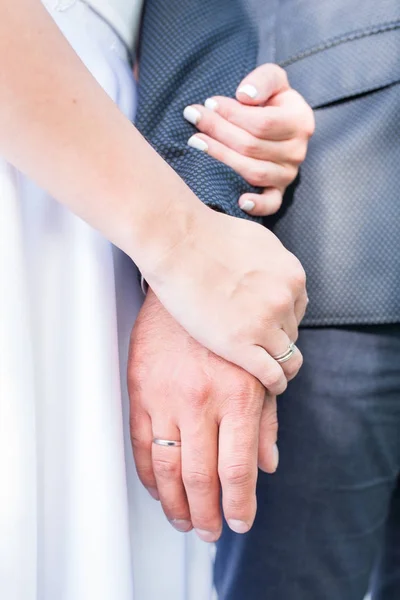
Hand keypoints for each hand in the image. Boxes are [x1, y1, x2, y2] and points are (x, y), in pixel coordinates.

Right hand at [128, 289, 280, 540]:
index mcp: (238, 396)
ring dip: (175, 503)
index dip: (239, 504)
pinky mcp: (141, 390)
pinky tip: (158, 489)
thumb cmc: (228, 329)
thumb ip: (265, 421)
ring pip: (168, 467)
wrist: (188, 285)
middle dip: (207, 514)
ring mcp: (166, 397)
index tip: (239, 522)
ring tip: (184, 520)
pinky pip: (142, 444)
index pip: (238, 468)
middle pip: (200, 477)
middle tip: (210, 531)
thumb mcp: (258, 371)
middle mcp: (201, 400)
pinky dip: (149, 475)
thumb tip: (268, 465)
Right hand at [146, 208, 305, 395]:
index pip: (298, 310)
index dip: (282, 321)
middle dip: (276, 339)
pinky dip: (275, 384)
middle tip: (256, 344)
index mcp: (292, 276)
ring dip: (279, 365)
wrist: (178, 243)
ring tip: (270, 374)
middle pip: (291, 333)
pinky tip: (269, 387)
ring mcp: (265, 324)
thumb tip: (274, 274)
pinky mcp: (242, 346)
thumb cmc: (207, 236)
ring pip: (287, 357)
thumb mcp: (258, 242)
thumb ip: (272, 264)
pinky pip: (272, 375)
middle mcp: (284, 300)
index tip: (268, 327)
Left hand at [183, 63, 314, 215]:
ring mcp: (288, 175)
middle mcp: (297, 151)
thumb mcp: (272, 80)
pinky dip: (257, 206)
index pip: (262, 123)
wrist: (280, 125)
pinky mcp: (279, 192)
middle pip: (251, 146)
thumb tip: (244, 96)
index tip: (209, 103)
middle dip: (218, 131)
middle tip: (194, 118)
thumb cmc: (271, 101)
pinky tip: (240, 201)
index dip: (232, 114)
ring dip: (221, 158)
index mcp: (299, 122)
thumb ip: (262, 81)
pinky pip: (271, 204)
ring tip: (196, 143)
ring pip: (252, 171)